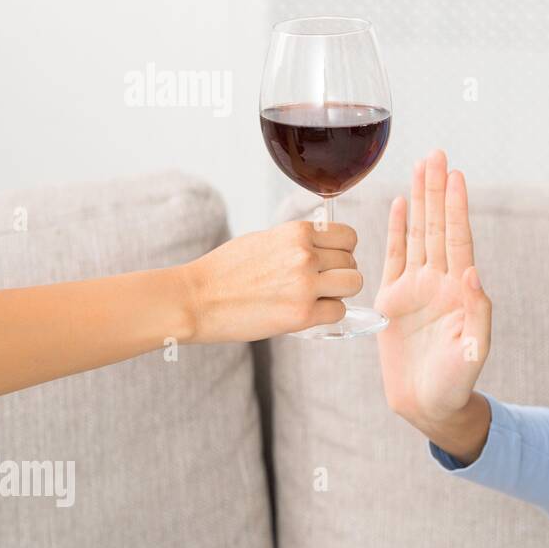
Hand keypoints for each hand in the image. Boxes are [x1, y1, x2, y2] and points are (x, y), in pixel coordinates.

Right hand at [177, 219, 361, 342]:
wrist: (195, 299)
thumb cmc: (225, 271)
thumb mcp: (264, 240)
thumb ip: (297, 242)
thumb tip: (324, 247)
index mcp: (296, 233)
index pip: (348, 237)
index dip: (342, 250)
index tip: (330, 260)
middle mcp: (305, 255)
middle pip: (352, 262)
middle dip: (339, 273)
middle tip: (318, 284)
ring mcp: (305, 285)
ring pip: (353, 284)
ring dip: (338, 293)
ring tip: (316, 297)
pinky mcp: (301, 314)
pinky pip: (339, 311)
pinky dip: (327, 314)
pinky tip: (307, 312)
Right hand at [374, 149, 491, 432]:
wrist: (429, 405)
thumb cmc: (457, 382)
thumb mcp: (474, 349)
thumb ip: (476, 311)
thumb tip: (471, 272)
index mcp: (459, 290)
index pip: (457, 239)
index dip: (455, 207)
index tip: (456, 175)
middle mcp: (439, 282)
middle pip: (437, 226)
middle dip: (437, 190)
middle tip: (437, 153)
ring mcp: (416, 288)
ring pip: (417, 234)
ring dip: (419, 201)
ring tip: (421, 166)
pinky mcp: (392, 300)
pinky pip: (394, 257)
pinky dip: (397, 230)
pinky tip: (400, 204)